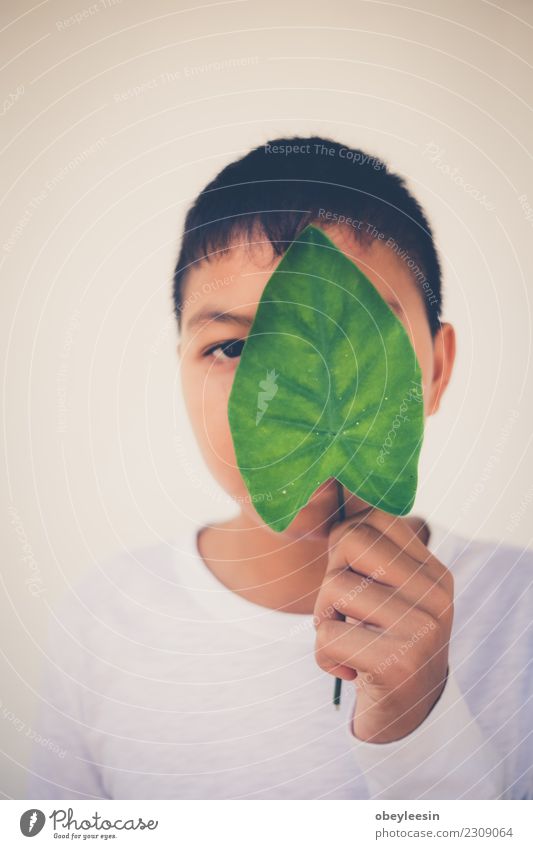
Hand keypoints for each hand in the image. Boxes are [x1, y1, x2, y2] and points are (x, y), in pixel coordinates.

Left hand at [313, 508, 453, 742]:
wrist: (404, 717)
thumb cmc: (381, 643)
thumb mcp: (383, 591)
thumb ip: (365, 549)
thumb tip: (332, 483)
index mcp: (433, 570)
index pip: (373, 517)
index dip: (344, 543)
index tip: (352, 578)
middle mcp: (436, 593)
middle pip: (349, 540)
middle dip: (331, 577)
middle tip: (348, 614)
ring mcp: (422, 628)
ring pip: (334, 587)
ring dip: (323, 620)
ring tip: (348, 640)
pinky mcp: (398, 662)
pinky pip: (327, 635)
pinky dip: (323, 656)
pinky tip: (349, 669)